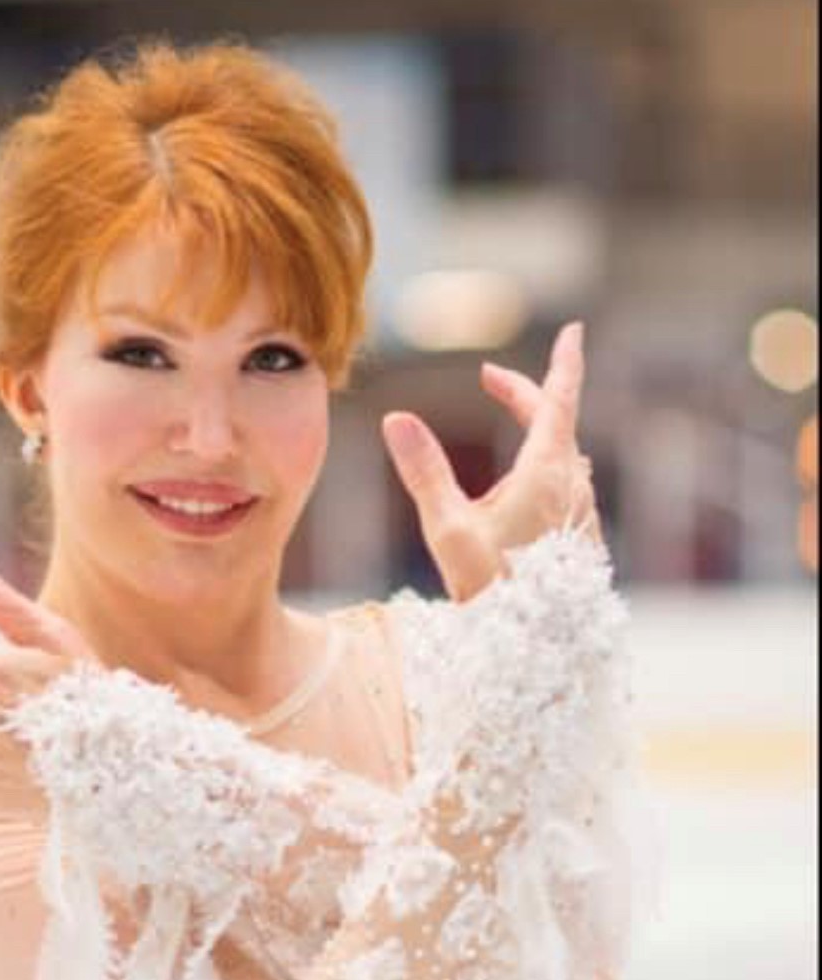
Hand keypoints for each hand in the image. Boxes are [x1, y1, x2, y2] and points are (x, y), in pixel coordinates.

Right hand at [381, 320, 602, 604]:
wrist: (534, 648)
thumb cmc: (491, 591)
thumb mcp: (448, 529)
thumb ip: (424, 471)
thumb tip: (396, 420)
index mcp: (546, 472)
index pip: (558, 399)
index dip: (563, 361)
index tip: (573, 330)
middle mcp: (573, 487)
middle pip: (556, 424)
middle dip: (524, 396)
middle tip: (490, 381)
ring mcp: (582, 516)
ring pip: (566, 457)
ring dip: (540, 435)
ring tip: (515, 432)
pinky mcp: (582, 542)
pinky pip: (570, 490)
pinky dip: (550, 471)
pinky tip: (531, 492)